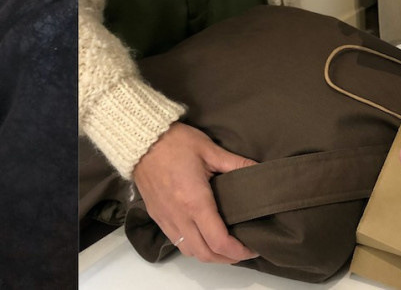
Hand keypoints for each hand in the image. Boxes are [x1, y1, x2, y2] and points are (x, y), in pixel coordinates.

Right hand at [134, 122, 259, 263]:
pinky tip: (202, 236)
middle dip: (227, 258)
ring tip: (224, 246)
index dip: (240, 251)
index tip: (253, 247)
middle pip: (206, 254)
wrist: (139, 141)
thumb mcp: (209, 150)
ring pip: (190, 251)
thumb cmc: (174, 143)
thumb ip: (237, 164)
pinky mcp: (157, 216)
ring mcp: (166, 218)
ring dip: (209, 255)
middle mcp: (179, 216)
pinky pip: (176, 241)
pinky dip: (193, 246)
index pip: (219, 242)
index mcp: (195, 202)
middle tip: (243, 250)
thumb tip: (261, 169)